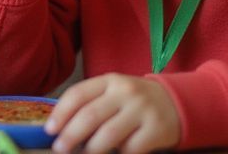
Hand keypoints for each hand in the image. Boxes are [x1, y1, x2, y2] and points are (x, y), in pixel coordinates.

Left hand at [46, 73, 180, 152]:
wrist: (178, 102)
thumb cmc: (134, 100)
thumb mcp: (114, 92)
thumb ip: (91, 103)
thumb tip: (61, 127)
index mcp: (109, 80)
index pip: (78, 94)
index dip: (60, 113)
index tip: (49, 130)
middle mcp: (126, 92)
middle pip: (90, 115)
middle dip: (70, 135)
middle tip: (59, 149)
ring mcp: (143, 110)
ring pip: (109, 135)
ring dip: (91, 150)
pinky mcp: (157, 130)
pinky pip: (131, 148)